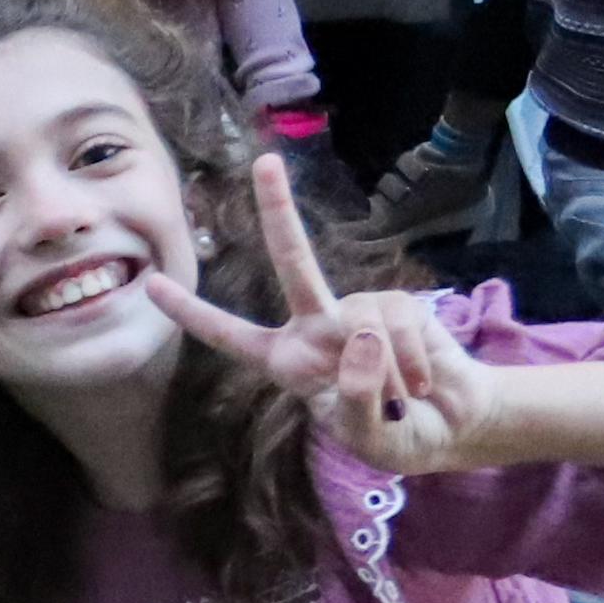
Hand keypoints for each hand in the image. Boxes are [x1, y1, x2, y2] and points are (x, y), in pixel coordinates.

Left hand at [146, 154, 603, 477]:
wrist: (451, 426)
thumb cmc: (397, 437)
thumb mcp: (368, 440)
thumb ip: (357, 400)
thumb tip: (360, 336)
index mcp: (288, 362)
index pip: (230, 337)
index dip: (192, 315)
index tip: (152, 285)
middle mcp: (316, 326)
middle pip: (292, 264)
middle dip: (279, 212)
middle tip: (266, 163)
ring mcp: (357, 310)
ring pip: (366, 325)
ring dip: (389, 375)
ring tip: (401, 399)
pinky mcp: (399, 304)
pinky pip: (401, 326)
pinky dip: (413, 364)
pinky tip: (420, 382)